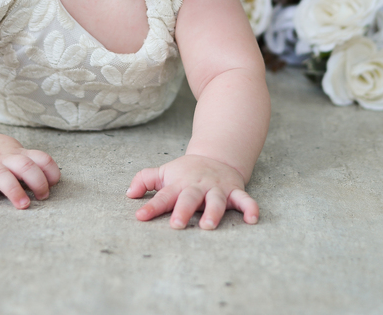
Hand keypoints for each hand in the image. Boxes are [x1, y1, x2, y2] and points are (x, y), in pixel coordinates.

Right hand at [0, 133, 59, 208]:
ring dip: (14, 190)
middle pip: (24, 165)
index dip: (50, 171)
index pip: (40, 158)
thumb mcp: (13, 152)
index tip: (53, 183)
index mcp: (15, 153)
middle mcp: (1, 158)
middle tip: (43, 197)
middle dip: (37, 181)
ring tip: (23, 204)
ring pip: (1, 175)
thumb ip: (28, 163)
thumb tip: (48, 184)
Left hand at [127, 154, 258, 228]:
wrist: (217, 155)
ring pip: (216, 201)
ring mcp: (217, 188)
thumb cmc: (186, 171)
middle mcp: (198, 187)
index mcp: (179, 184)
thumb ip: (145, 180)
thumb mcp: (164, 172)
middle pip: (189, 198)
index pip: (162, 196)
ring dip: (213, 212)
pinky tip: (253, 219)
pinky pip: (244, 200)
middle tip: (176, 224)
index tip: (140, 216)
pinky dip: (250, 208)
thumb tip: (129, 194)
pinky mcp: (234, 191)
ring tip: (208, 226)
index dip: (151, 206)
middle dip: (183, 210)